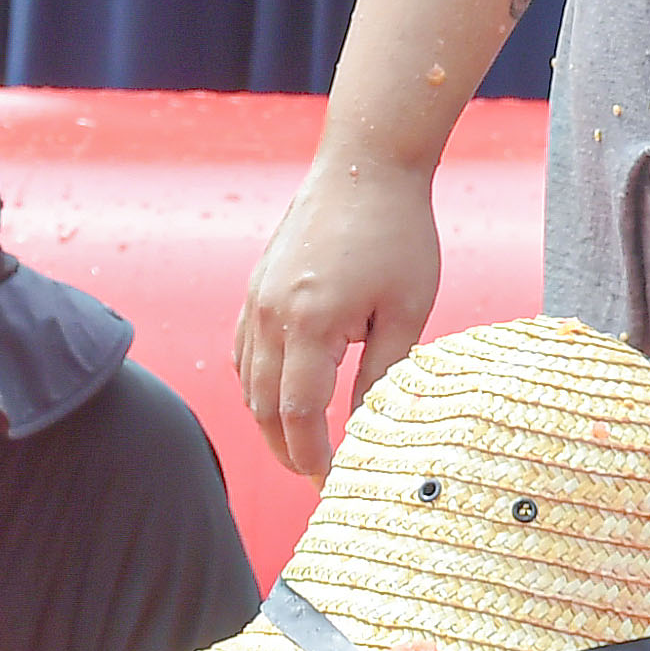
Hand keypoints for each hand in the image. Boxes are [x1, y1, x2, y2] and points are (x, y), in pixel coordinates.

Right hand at [235, 146, 447, 479]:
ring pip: (248, 384)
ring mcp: (255, 302)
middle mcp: (270, 316)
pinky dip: (257, 386)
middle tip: (317, 479)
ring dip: (270, 423)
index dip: (314, 459)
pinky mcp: (254, 289)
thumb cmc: (397, 233)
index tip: (334, 484)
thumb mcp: (406, 311)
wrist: (364, 166)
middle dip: (287, 452)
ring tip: (302, 448)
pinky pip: (243, 353)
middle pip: (264, 409)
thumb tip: (372, 427)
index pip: (300, 415)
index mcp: (310, 323)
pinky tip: (280, 399)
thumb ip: (385, 374)